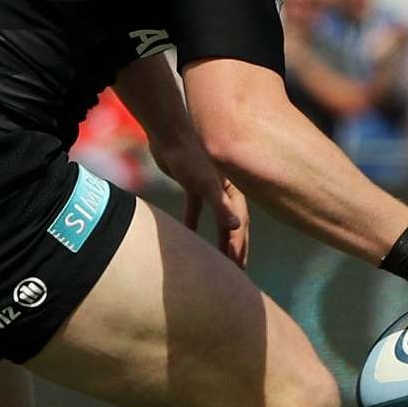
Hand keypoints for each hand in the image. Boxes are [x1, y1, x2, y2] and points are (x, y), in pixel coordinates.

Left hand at [157, 140, 249, 267]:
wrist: (168, 134)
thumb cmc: (188, 157)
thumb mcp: (205, 183)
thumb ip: (221, 205)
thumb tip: (237, 227)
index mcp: (232, 192)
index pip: (239, 225)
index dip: (239, 246)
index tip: (239, 269)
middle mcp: (224, 191)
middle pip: (232, 225)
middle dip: (235, 247)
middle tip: (237, 272)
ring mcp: (209, 189)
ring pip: (215, 220)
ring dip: (218, 239)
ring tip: (219, 260)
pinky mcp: (192, 186)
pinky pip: (195, 210)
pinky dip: (192, 223)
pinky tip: (188, 236)